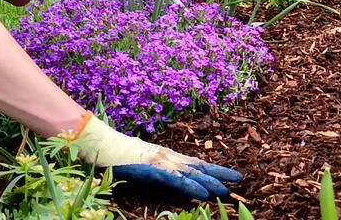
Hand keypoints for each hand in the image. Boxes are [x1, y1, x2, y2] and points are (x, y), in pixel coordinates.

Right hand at [76, 115, 240, 199]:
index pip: (194, 162)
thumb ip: (157, 168)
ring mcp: (162, 162)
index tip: (229, 175)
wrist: (101, 146)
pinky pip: (176, 180)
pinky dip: (192, 187)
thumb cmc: (117, 156)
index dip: (212, 169)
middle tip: (239, 181)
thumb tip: (170, 176)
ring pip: (192, 174)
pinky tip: (204, 193)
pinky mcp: (154, 169)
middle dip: (219, 174)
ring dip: (211, 182)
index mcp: (166, 155)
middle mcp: (168, 156)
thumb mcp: (142, 163)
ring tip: (229, 189)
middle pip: (198, 166)